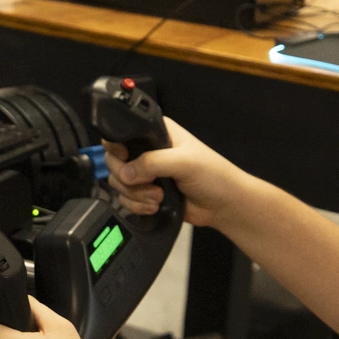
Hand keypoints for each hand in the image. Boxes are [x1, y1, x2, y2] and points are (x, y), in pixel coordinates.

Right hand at [105, 117, 254, 228]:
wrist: (224, 205)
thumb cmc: (213, 175)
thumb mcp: (184, 162)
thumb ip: (152, 163)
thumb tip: (125, 173)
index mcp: (156, 133)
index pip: (122, 133)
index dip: (116, 146)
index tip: (124, 159)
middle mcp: (147, 150)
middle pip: (114, 161)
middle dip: (128, 177)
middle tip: (150, 183)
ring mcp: (146, 173)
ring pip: (119, 183)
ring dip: (136, 195)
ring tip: (158, 197)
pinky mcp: (146, 193)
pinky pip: (126, 200)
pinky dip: (137, 206)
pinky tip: (156, 206)